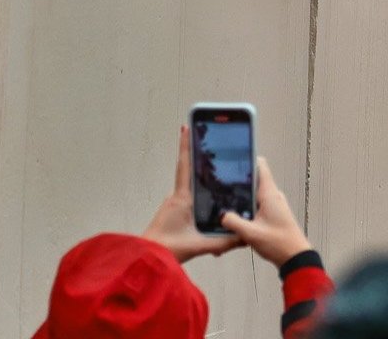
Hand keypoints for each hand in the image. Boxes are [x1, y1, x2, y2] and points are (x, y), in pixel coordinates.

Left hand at [144, 127, 242, 262]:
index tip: (186, 127)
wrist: (143, 259)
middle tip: (212, 145)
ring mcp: (173, 204)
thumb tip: (244, 237)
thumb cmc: (166, 249)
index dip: (186, 146)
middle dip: (201, 159)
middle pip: (190, 172)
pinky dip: (198, 197)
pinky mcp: (172, 213)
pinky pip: (188, 199)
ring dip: (201, 181)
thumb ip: (224, 241)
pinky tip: (207, 207)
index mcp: (182, 198)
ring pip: (190, 187)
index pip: (185, 166)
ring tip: (217, 179)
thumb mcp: (199, 245)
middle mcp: (176, 197)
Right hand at [220, 157, 310, 266]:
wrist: (295, 257)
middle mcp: (273, 195)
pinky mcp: (273, 213)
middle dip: (238, 178)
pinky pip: (257, 203)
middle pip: (254, 179)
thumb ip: (234, 223)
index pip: (260, 167)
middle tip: (218, 178)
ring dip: (241, 194)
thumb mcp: (251, 233)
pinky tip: (233, 212)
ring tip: (221, 194)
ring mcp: (274, 204)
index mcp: (270, 194)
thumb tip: (221, 215)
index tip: (231, 158)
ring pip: (255, 193)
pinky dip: (246, 205)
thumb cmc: (277, 242)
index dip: (247, 159)